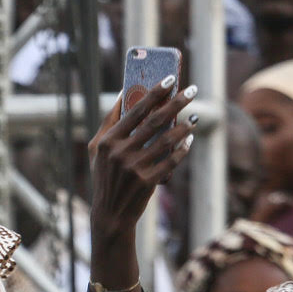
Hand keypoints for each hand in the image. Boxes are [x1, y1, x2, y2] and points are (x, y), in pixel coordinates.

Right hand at [88, 80, 195, 242]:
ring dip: (184, 125)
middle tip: (192, 89)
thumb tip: (124, 92)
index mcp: (107, 142)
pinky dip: (183, 148)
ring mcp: (135, 168)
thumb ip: (109, 122)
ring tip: (194, 116)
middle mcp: (120, 153)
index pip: (135, 111)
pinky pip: (172, 160)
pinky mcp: (148, 182)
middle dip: (176, 102)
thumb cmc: (105, 175)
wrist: (110, 213)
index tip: (170, 78)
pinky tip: (189, 139)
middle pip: (154, 121)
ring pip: (167, 140)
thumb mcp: (98, 149)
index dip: (154, 93)